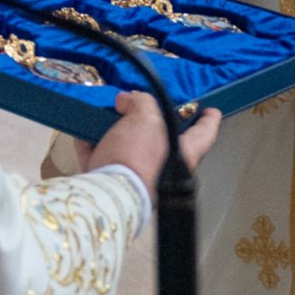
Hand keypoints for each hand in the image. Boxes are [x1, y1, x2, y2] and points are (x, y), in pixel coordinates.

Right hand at [78, 90, 222, 181]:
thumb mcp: (147, 117)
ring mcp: (136, 177)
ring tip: (108, 111)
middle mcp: (163, 168)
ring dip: (117, 129)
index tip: (211, 110)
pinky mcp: (111, 184)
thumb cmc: (138, 157)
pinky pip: (102, 158)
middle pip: (161, 139)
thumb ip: (141, 102)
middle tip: (141, 102)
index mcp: (184, 153)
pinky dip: (93, 144)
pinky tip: (84, 129)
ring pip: (129, 147)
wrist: (108, 193)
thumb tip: (125, 101)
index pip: (204, 133)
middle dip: (149, 120)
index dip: (208, 119)